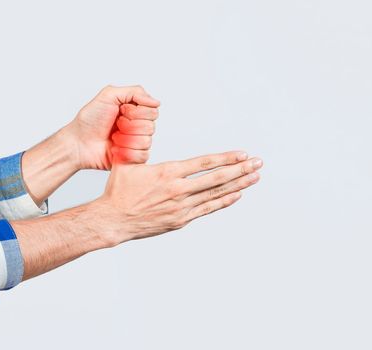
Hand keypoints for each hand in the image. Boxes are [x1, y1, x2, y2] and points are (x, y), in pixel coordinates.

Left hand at [63, 85, 159, 169]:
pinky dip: (127, 152)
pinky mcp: (133, 157)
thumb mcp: (108, 95)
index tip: (122, 111)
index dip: (138, 111)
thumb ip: (134, 92)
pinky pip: (142, 155)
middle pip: (151, 126)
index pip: (153, 110)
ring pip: (147, 141)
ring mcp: (136, 142)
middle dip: (131, 125)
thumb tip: (155, 101)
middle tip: (116, 124)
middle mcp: (138, 126)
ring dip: (127, 138)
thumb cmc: (90, 120)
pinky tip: (115, 148)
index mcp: (134, 110)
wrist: (79, 143)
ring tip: (114, 137)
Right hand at [95, 151, 263, 244]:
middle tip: (258, 163)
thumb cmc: (119, 191)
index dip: (226, 157)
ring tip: (254, 177)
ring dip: (238, 184)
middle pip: (217, 178)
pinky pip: (207, 209)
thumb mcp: (128, 163)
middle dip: (241, 169)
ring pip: (216, 193)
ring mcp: (182, 206)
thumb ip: (139, 147)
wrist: (113, 220)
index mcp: (168, 172)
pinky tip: (236, 195)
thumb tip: (138, 131)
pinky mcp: (181, 220)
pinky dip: (223, 202)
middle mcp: (179, 189)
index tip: (242, 153)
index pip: (205, 162)